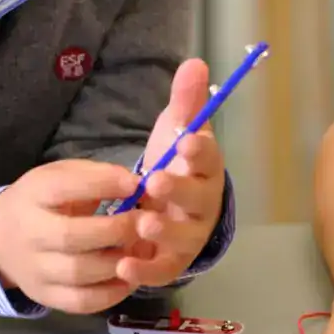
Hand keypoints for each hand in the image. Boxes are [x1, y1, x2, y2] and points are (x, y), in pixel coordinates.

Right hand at [0, 160, 143, 313]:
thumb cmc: (43, 201)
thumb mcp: (61, 175)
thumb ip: (96, 176)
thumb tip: (135, 185)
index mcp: (35, 195)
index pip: (65, 187)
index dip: (103, 184)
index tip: (135, 184)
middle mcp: (30, 235)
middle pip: (71, 237)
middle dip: (116, 229)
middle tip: (146, 222)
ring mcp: (35, 270)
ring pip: (79, 273)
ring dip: (119, 262)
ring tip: (141, 249)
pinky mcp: (45, 296)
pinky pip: (81, 302)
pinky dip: (112, 293)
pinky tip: (129, 276)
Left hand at [114, 60, 227, 288]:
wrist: (173, 211)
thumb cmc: (176, 166)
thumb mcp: (176, 132)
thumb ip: (184, 102)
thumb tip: (194, 61)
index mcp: (206, 169)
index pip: (209, 158)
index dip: (200, 150)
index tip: (187, 140)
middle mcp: (203, 204)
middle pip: (197, 198)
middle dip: (178, 191)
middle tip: (155, 182)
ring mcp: (189, 236)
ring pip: (182, 237)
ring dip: (164, 231)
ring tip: (143, 224)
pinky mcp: (171, 262)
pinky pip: (162, 270)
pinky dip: (145, 272)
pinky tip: (124, 267)